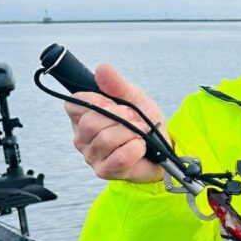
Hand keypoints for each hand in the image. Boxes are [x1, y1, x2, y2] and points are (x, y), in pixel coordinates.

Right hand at [65, 63, 168, 182]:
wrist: (163, 149)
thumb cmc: (144, 124)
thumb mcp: (134, 98)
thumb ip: (118, 84)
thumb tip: (102, 69)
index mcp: (82, 116)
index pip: (76, 103)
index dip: (101, 101)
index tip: (119, 105)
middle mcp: (81, 137)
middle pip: (91, 122)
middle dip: (122, 118)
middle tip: (136, 120)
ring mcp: (91, 156)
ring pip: (105, 139)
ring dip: (132, 133)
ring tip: (141, 133)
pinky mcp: (105, 171)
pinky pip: (119, 157)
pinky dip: (135, 148)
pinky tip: (141, 147)